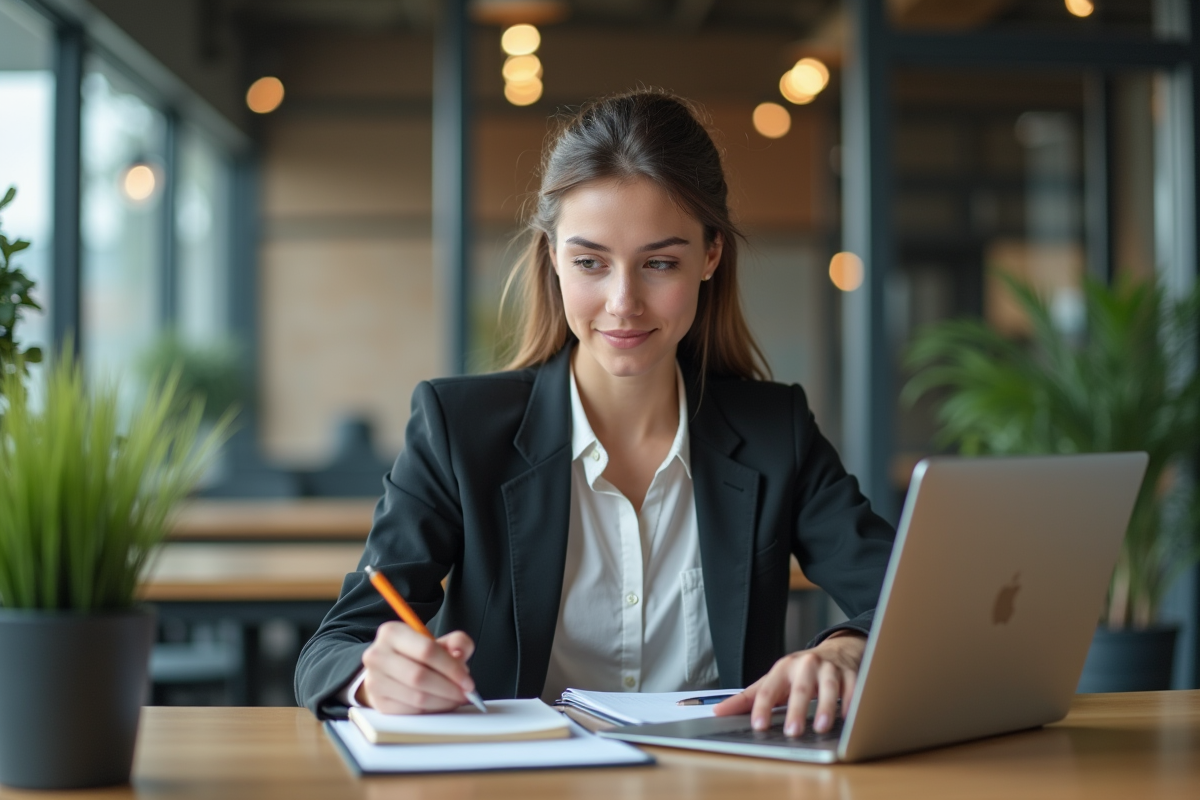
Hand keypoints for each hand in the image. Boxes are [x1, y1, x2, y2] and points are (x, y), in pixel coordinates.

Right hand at [358, 623, 476, 713]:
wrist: (389, 670)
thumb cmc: (417, 655)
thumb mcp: (439, 641)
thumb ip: (457, 642)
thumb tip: (459, 654)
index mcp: (392, 632)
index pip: (426, 650)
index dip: (451, 668)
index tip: (468, 681)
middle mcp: (377, 655)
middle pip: (420, 676)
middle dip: (449, 688)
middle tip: (465, 694)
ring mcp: (374, 680)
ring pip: (416, 697)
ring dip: (443, 702)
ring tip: (455, 699)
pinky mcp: (378, 702)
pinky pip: (410, 711)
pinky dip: (430, 711)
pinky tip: (439, 705)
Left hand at [713, 632, 865, 736]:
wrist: (836, 651)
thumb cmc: (799, 673)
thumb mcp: (773, 681)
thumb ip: (747, 699)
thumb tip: (717, 711)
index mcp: (783, 669)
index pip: (769, 689)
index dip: (762, 707)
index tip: (758, 726)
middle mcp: (806, 665)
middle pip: (801, 689)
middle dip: (797, 710)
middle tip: (793, 732)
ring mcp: (830, 669)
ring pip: (829, 687)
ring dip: (826, 707)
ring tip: (822, 728)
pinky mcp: (851, 674)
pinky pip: (853, 687)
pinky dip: (852, 702)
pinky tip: (849, 718)